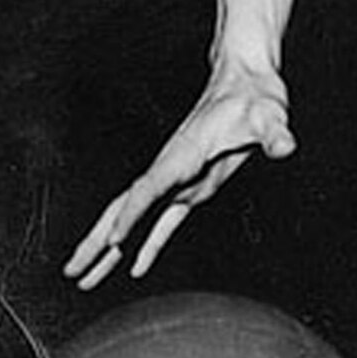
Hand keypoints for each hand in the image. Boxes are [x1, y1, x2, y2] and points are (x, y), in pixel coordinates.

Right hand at [63, 60, 295, 289]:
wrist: (248, 80)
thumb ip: (275, 132)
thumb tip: (285, 145)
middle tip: (71, 271)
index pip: (150, 187)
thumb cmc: (255, 94)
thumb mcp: (269, 113)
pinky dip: (148, 244)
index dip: (132, 213)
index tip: (113, 239)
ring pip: (135, 217)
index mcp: (184, 152)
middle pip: (125, 207)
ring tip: (85, 277)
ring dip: (110, 247)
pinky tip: (135, 265)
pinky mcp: (193, 186)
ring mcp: (179, 179)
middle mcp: (173, 167)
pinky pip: (163, 221)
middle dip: (98, 239)